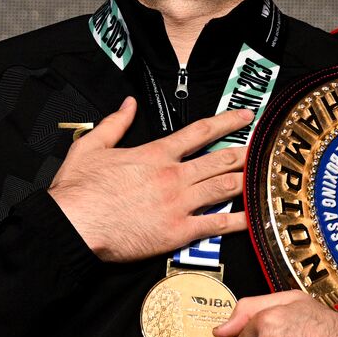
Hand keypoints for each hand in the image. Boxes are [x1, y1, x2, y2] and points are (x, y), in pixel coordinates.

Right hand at [48, 97, 253, 262]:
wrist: (74, 224)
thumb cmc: (79, 191)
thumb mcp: (91, 146)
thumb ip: (114, 123)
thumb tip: (127, 104)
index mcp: (155, 154)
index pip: (200, 132)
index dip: (228, 122)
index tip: (246, 117)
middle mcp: (173, 176)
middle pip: (220, 159)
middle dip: (245, 152)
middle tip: (263, 147)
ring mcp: (179, 204)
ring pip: (224, 187)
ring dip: (246, 180)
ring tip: (263, 175)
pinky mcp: (178, 232)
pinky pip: (217, 225)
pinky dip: (238, 220)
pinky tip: (253, 217)